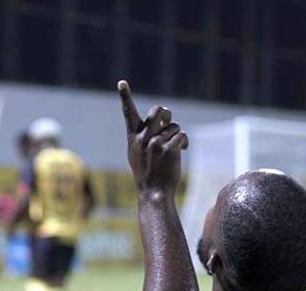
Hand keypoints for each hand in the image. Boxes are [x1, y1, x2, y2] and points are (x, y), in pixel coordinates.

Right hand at [118, 80, 187, 194]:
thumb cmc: (147, 173)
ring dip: (177, 135)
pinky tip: (182, 151)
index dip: (125, 97)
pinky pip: (182, 135)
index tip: (121, 83)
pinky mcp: (168, 150)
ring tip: (174, 148)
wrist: (153, 192)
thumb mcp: (138, 154)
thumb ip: (145, 136)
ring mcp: (155, 143)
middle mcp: (142, 138)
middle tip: (168, 122)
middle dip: (166, 114)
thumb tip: (161, 119)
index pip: (128, 114)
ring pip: (173, 126)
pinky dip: (184, 142)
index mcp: (133, 138)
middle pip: (158, 111)